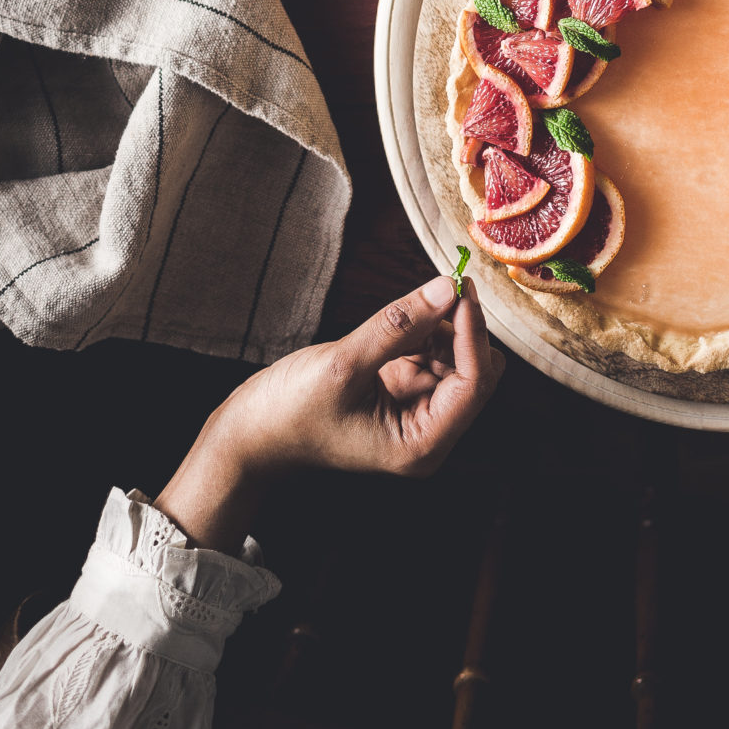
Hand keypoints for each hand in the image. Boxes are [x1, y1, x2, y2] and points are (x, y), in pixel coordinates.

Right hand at [156, 277, 503, 552]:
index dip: (474, 334)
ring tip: (405, 311)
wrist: (253, 434)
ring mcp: (418, 410)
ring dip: (442, 325)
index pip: (475, 385)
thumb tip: (447, 287)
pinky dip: (425, 329)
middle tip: (440, 283)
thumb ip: (399, 326)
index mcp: (421, 446)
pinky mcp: (404, 389)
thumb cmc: (290, 413)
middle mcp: (429, 432)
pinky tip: (402, 320)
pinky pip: (434, 351)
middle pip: (476, 370)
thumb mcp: (343, 365)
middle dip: (461, 328)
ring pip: (459, 355)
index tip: (462, 288)